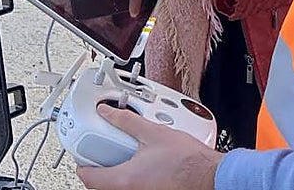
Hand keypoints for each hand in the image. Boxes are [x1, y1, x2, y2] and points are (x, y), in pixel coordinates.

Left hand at [76, 104, 223, 189]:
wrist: (211, 175)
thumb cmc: (187, 161)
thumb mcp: (151, 132)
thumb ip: (125, 120)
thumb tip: (107, 112)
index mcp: (125, 179)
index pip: (89, 178)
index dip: (82, 165)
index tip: (82, 156)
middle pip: (101, 186)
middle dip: (99, 169)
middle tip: (102, 152)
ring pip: (118, 187)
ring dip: (116, 173)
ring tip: (123, 154)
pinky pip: (134, 187)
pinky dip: (131, 177)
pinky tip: (141, 163)